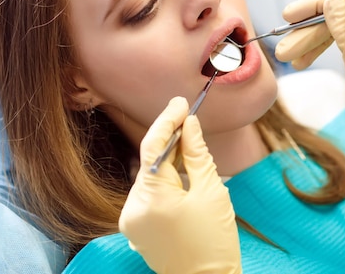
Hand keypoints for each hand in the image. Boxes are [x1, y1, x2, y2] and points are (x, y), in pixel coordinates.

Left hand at [119, 97, 241, 273]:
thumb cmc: (214, 241)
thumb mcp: (211, 191)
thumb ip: (197, 154)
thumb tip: (190, 125)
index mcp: (151, 198)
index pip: (153, 146)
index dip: (168, 120)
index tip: (182, 103)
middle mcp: (133, 208)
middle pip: (151, 161)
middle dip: (172, 141)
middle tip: (192, 122)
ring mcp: (130, 219)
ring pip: (150, 176)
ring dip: (170, 162)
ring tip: (194, 154)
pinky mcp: (135, 226)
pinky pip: (148, 193)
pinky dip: (165, 181)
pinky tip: (183, 177)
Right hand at [275, 0, 344, 97]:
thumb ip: (344, 28)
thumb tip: (330, 1)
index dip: (313, 5)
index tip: (287, 16)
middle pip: (337, 16)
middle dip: (307, 33)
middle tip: (282, 52)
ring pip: (336, 33)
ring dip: (309, 44)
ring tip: (287, 60)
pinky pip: (342, 45)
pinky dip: (322, 52)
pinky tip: (303, 62)